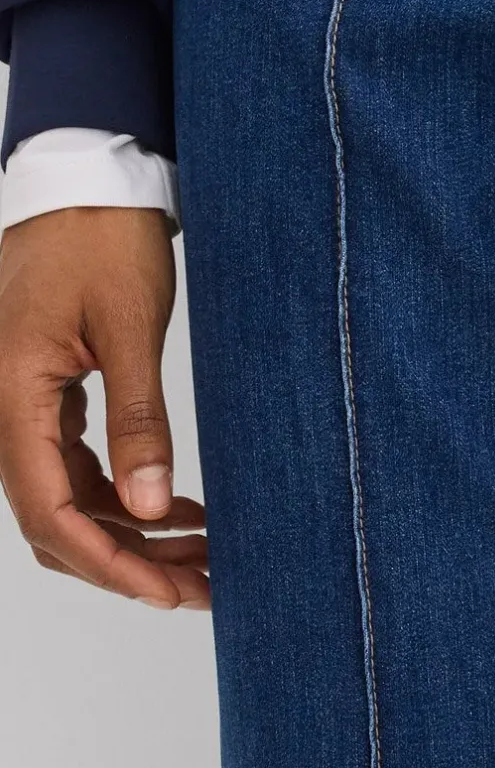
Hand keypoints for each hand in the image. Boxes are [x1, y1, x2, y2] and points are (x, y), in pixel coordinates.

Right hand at [0, 207, 208, 609]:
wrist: (88, 176)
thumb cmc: (103, 235)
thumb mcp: (128, 324)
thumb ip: (137, 418)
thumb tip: (150, 505)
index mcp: (12, 397)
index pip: (51, 515)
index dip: (110, 564)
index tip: (170, 591)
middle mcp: (6, 409)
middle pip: (57, 521)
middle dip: (129, 561)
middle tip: (202, 582)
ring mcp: (24, 402)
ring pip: (68, 498)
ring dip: (129, 531)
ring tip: (202, 550)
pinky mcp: (47, 390)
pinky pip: (75, 464)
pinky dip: (123, 493)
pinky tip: (175, 505)